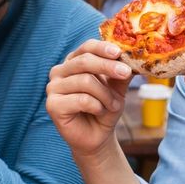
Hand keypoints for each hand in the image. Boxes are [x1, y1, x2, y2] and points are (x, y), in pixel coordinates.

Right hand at [45, 40, 133, 157]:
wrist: (97, 136)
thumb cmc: (105, 108)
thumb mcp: (117, 88)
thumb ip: (122, 72)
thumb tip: (132, 58)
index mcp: (73, 62)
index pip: (86, 47)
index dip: (102, 47)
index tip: (118, 52)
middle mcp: (59, 71)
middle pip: (85, 61)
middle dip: (108, 67)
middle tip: (125, 73)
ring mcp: (53, 88)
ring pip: (85, 81)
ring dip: (105, 95)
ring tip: (113, 106)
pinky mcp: (52, 105)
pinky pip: (81, 99)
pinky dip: (97, 106)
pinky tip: (99, 111)